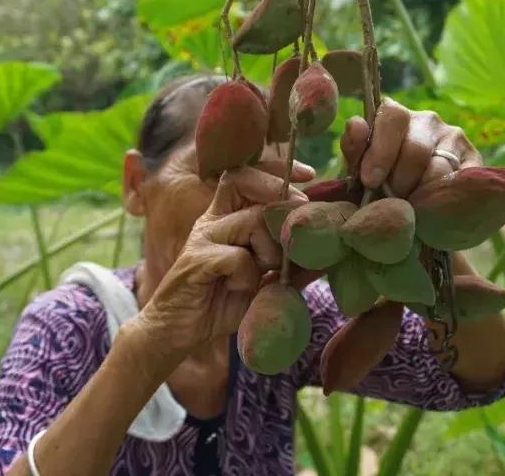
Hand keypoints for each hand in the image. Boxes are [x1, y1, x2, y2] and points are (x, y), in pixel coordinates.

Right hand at [137, 164, 310, 354]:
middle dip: (282, 220)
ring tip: (260, 274)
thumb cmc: (219, 305)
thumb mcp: (262, 283)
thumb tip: (327, 258)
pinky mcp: (197, 258)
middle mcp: (214, 220)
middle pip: (256, 196)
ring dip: (268, 252)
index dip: (277, 172)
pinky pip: (238, 257)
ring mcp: (204, 237)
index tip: (308, 174)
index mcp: (227, 219)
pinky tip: (237, 288)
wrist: (177, 332)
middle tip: (286, 250)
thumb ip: (288, 267)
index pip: (248, 178)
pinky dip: (248, 276)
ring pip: (252, 222)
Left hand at [340, 97, 481, 197]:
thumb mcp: (359, 168)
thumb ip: (354, 149)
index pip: (393, 117)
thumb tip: (356, 125)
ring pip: (439, 168)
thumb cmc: (380, 184)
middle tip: (392, 202)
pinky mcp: (474, 160)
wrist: (410, 210)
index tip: (370, 180)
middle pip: (416, 149)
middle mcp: (427, 120)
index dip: (381, 150)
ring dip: (421, 194)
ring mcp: (454, 138)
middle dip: (400, 182)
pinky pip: (460, 181)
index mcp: (395, 116)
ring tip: (411, 208)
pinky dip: (444, 198)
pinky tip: (432, 207)